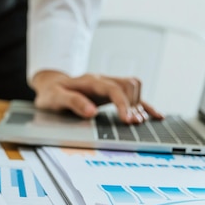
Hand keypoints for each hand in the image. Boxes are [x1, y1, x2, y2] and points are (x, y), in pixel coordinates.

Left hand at [31, 70, 162, 123]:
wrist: (49, 86)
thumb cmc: (51, 93)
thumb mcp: (55, 98)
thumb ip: (73, 102)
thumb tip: (92, 111)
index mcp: (90, 81)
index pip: (114, 89)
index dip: (124, 104)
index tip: (128, 120)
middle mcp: (102, 80)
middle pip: (129, 85)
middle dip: (133, 105)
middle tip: (131, 123)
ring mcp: (108, 85)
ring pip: (134, 87)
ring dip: (139, 104)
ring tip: (138, 122)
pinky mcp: (111, 93)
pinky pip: (133, 95)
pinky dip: (144, 105)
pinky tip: (155, 116)